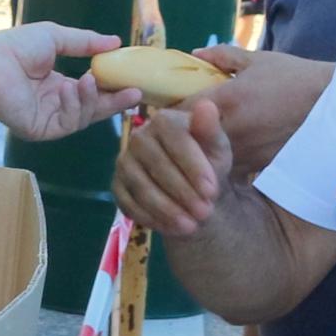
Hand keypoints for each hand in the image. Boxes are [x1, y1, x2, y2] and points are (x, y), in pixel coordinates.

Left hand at [0, 25, 125, 139]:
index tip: (134, 82)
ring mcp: (48, 119)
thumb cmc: (16, 46)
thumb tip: (116, 41)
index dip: (113, 89)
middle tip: (135, 93)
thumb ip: (87, 42)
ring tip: (91, 80)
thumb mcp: (57, 38)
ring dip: (92, 100)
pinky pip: (67, 123)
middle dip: (114, 102)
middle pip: (93, 109)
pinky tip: (71, 88)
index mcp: (58, 86)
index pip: (92, 92)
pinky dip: (74, 106)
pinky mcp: (40, 130)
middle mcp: (55, 105)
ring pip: (84, 117)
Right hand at [110, 96, 232, 239]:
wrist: (192, 191)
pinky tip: (171, 229)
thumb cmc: (207, 164)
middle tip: (205, 213)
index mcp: (164, 121)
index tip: (212, 190)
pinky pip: (129, 204)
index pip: (175, 138)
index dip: (193, 166)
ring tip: (191, 226)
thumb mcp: (217, 150)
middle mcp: (138, 138)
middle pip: (157, 164)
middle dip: (183, 192)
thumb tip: (206, 105)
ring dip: (167, 209)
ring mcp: (124, 163)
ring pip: (142, 187)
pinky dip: (151, 218)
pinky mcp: (117, 186)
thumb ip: (211, 130)